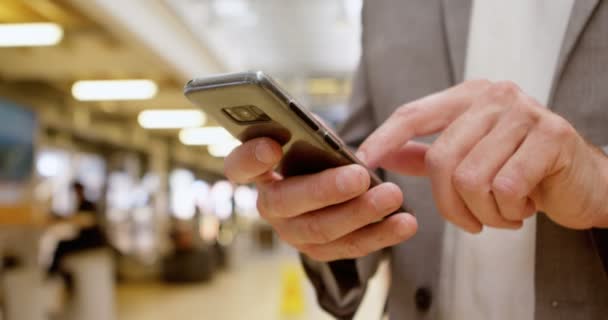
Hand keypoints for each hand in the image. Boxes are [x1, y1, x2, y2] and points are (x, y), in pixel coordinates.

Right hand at [224, 137, 416, 261]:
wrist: (330, 183)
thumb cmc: (316, 153)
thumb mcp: (310, 134)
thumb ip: (309, 131)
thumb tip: (321, 134)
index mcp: (258, 170)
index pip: (239, 165)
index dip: (250, 158)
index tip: (271, 147)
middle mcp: (270, 205)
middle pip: (288, 202)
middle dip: (326, 189)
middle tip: (359, 176)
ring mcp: (293, 231)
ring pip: (322, 229)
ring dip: (361, 213)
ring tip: (392, 196)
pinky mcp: (320, 249)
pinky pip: (349, 247)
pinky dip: (381, 235)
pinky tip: (405, 223)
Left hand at [357, 80, 607, 231]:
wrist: (583, 182)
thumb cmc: (521, 171)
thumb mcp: (469, 157)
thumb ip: (426, 154)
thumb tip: (383, 154)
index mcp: (468, 97)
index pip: (414, 113)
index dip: (384, 138)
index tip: (362, 161)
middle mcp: (494, 97)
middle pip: (441, 159)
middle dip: (450, 205)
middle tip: (470, 221)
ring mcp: (525, 113)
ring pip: (472, 178)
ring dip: (483, 212)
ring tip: (502, 213)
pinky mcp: (552, 136)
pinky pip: (507, 188)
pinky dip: (508, 212)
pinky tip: (522, 209)